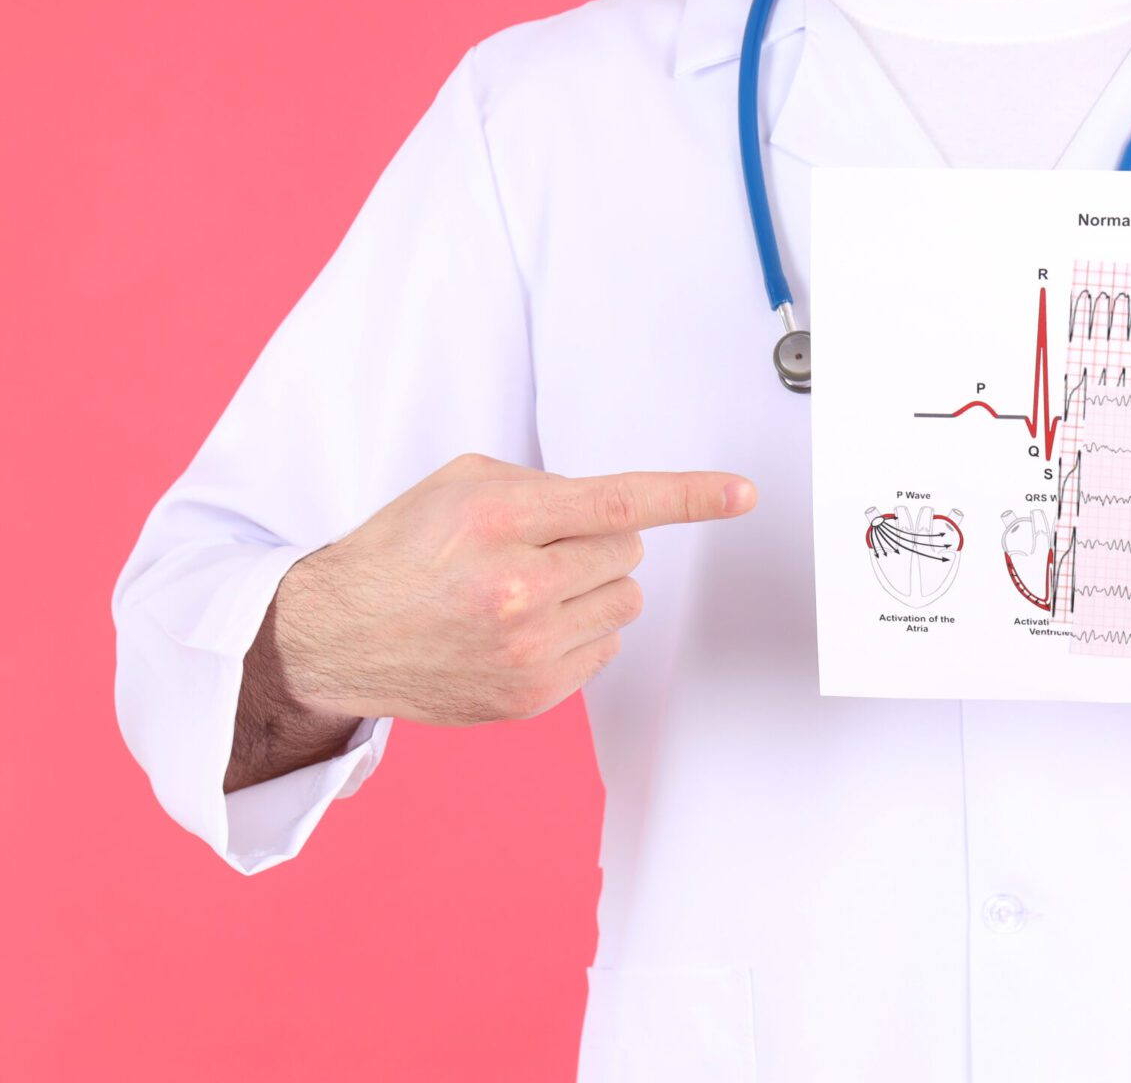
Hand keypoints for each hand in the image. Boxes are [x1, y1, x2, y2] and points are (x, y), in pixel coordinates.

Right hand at [269, 453, 756, 724]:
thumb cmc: (401, 552)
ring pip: (626, 602)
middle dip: (597, 543)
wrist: (338, 636)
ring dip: (594, 588)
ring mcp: (526, 649)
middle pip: (628, 552)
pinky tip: (524, 629)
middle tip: (539, 549)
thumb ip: (542, 486)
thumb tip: (613, 509)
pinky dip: (579, 632)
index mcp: (497, 521)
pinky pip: (605, 648)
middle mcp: (516, 588)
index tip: (741, 493)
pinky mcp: (531, 695)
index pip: (616, 502)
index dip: (689, 495)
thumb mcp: (459, 486)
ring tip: (530, 590)